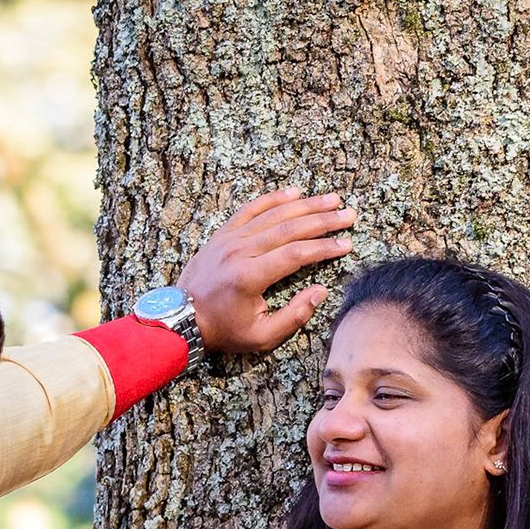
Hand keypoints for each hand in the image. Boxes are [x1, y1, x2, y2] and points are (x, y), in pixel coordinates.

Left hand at [178, 187, 355, 354]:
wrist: (180, 319)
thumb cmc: (223, 330)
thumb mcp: (261, 336)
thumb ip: (294, 316)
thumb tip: (321, 292)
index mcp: (249, 277)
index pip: (296, 254)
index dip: (324, 248)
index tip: (346, 244)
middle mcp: (239, 252)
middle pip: (290, 228)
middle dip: (323, 221)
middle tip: (349, 216)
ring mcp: (229, 240)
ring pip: (273, 215)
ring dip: (306, 205)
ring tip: (332, 200)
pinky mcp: (222, 235)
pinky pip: (250, 210)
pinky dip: (272, 199)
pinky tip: (294, 192)